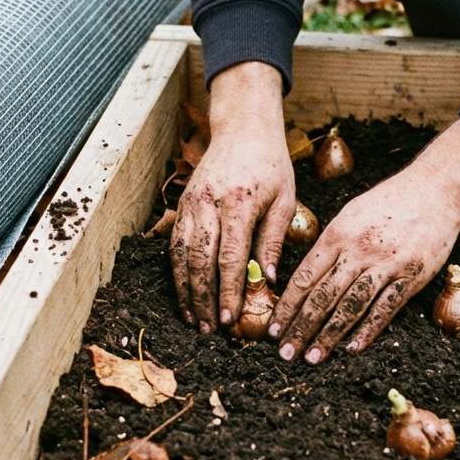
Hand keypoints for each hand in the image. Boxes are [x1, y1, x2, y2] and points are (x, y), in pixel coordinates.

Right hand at [170, 61, 295, 333]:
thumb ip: (273, 240)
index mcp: (237, 204)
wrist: (242, 129)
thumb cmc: (270, 164)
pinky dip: (177, 272)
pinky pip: (175, 244)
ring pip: (182, 256)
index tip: (230, 320)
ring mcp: (190, 205)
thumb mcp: (284, 199)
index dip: (228, 292)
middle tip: (209, 329)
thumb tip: (268, 281)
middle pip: (200, 262)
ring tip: (193, 319)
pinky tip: (184, 293)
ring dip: (186, 291)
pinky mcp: (182, 205)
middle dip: (203, 300)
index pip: (230, 258)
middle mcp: (208, 205)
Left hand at [269, 117, 459, 363]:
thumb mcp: (350, 213)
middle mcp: (358, 251)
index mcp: (337, 234)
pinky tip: (351, 348)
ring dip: (328, 336)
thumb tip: (306, 275)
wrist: (436, 189)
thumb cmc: (390, 201)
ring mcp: (386, 265)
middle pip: (322, 297)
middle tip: (285, 352)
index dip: (286, 307)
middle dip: (300, 328)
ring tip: (312, 358)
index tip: (273, 329)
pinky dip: (367, 331)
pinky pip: (385, 309)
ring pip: (350, 307)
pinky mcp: (411, 276)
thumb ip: (330, 244)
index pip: (304, 277)